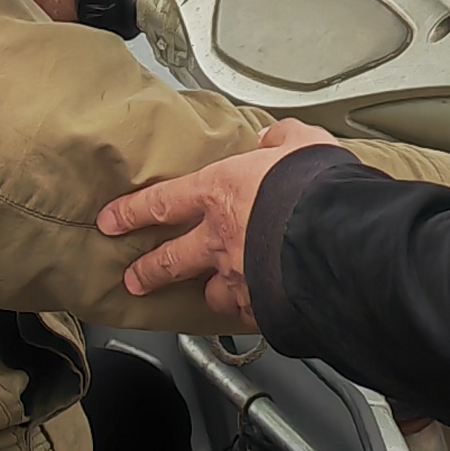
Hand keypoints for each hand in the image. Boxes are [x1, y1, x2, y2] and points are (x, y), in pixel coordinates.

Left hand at [97, 120, 332, 328]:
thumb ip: (282, 138)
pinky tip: (259, 309)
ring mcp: (240, 278)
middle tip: (134, 278)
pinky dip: (251, 310)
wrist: (339, 238)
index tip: (110, 221)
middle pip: (172, 260)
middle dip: (149, 270)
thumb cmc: (317, 186)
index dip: (132, 212)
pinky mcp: (264, 308)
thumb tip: (272, 137)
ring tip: (211, 297)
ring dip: (209, 294)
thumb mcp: (302, 143)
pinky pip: (249, 313)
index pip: (163, 202)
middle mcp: (221, 240)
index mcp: (221, 193)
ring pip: (211, 294)